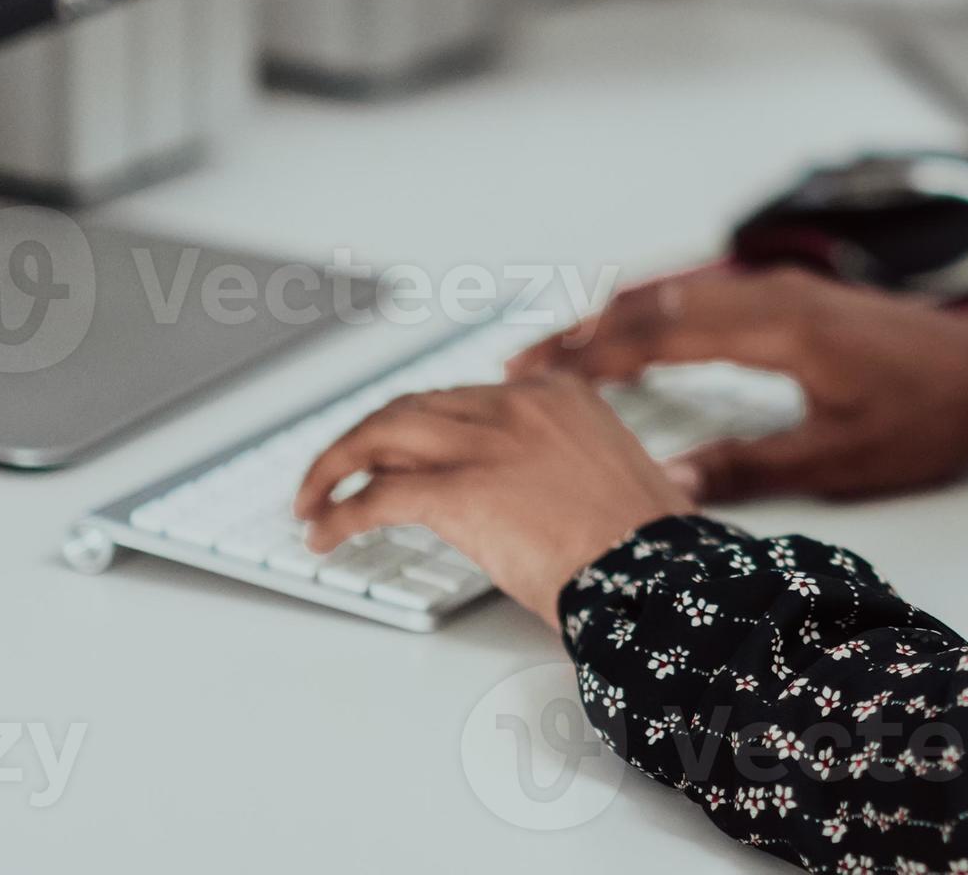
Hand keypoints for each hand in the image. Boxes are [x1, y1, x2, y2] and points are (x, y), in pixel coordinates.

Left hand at [291, 375, 690, 630]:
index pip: (459, 398)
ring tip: (310, 502)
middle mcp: (515, 405)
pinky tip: (326, 534)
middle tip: (332, 474)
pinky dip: (340, 514)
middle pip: (410, 408)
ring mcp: (487, 444)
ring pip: (381, 436)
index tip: (392, 451)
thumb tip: (516, 492)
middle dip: (361, 441)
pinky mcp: (461, 491)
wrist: (656, 571)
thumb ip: (555, 462)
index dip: (414, 427)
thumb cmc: (641, 543)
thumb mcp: (604, 474)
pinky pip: (378, 496)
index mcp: (554, 395)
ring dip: (333, 468)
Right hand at [507, 263, 967, 503]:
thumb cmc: (933, 413)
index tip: (534, 373)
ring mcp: (788, 290)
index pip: (660, 332)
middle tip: (520, 363)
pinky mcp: (800, 298)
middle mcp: (775, 295)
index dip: (590, 353)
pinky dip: (660, 314)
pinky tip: (639, 337)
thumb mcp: (842, 459)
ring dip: (618, 320)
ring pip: (681, 295)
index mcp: (779, 328)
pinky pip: (709, 297)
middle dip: (584, 332)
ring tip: (560, 350)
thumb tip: (670, 487)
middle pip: (658, 304)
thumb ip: (752, 468)